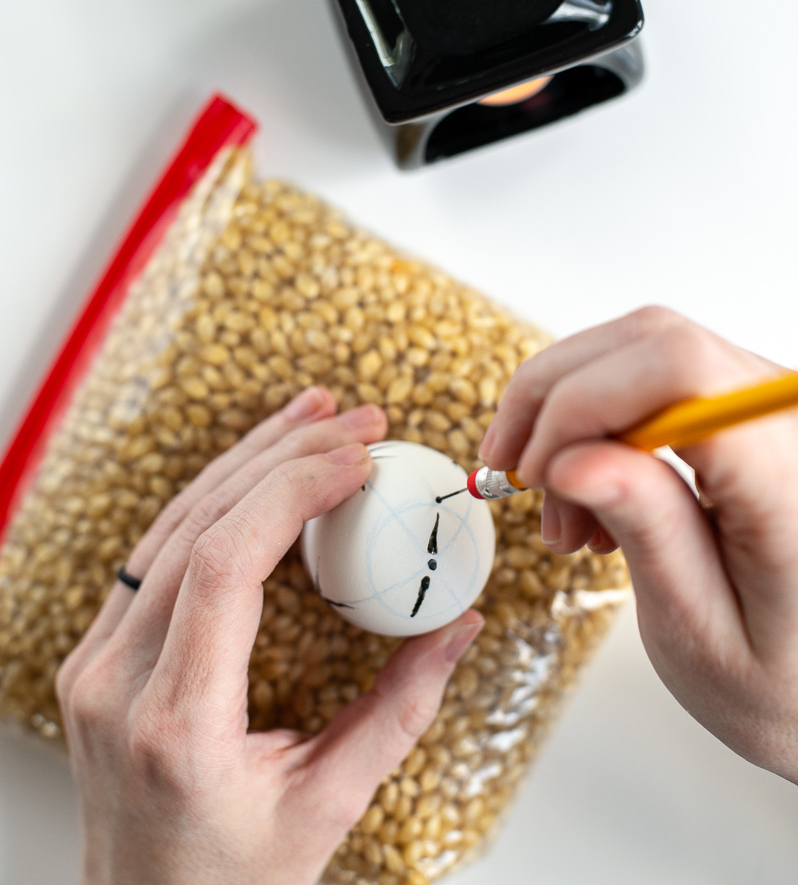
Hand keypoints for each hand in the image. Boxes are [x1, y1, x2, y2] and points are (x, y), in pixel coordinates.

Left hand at [56, 387, 482, 884]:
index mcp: (177, 722)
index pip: (224, 567)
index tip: (359, 460)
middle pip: (197, 527)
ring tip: (314, 417)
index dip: (291, 493)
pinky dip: (216, 497)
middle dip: (283, 457)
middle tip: (357, 422)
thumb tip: (460, 623)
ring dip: (248, 460)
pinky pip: (157, 549)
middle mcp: (119, 682)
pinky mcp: (99, 649)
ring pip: (171, 524)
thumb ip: (400, 710)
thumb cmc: (234, 877)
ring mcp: (96, 660)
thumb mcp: (330, 804)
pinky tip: (260, 466)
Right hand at [479, 306, 797, 784]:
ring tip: (562, 508)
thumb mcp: (703, 633)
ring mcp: (769, 404)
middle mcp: (789, 420)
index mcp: (789, 480)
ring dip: (570, 410)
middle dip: (556, 398)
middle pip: (653, 342)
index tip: (537, 472)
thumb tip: (571, 457)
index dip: (583, 402)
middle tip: (514, 474)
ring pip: (644, 346)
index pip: (681, 373)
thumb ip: (650, 534)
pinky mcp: (746, 406)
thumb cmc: (781, 677)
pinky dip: (598, 415)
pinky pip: (656, 374)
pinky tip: (588, 485)